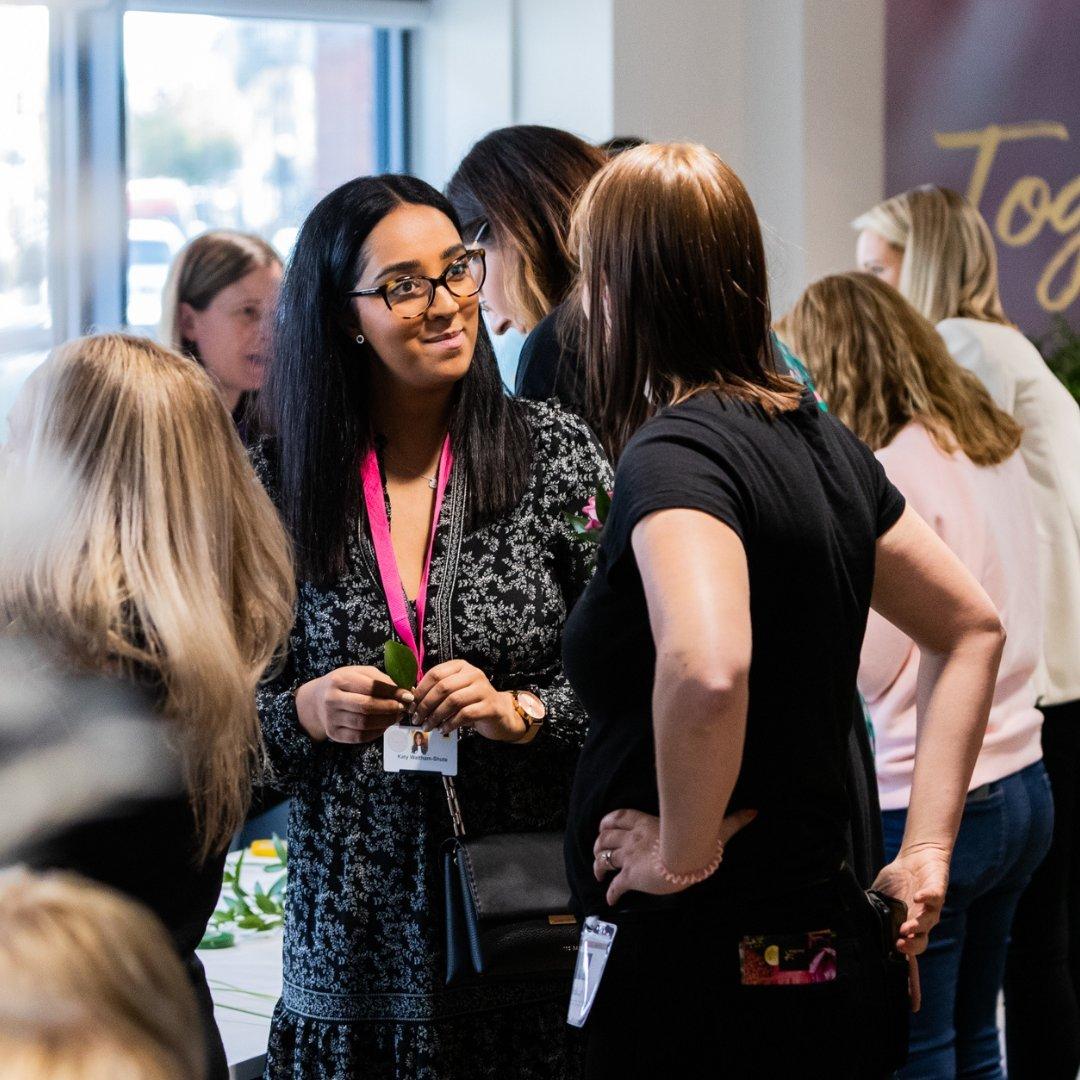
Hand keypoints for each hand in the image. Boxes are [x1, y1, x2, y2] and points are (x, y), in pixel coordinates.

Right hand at [295, 666, 411, 743]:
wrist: (316, 701)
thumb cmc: (344, 684)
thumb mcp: (359, 673)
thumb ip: (381, 679)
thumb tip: (406, 691)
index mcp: (339, 679)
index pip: (371, 686)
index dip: (392, 692)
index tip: (408, 695)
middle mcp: (332, 699)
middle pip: (367, 707)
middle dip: (390, 708)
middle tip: (404, 708)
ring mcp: (331, 718)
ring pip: (364, 724)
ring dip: (386, 721)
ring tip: (397, 716)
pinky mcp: (334, 734)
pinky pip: (360, 737)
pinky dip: (377, 732)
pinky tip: (385, 725)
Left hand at [412, 660, 524, 741]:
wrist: (501, 713)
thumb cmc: (472, 702)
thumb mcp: (454, 692)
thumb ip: (437, 691)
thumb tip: (411, 698)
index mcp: (461, 666)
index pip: (435, 673)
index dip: (420, 690)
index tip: (411, 705)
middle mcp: (473, 674)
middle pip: (443, 687)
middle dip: (426, 705)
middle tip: (417, 719)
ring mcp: (483, 689)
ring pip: (453, 701)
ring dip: (436, 716)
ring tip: (427, 726)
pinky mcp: (490, 706)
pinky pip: (465, 714)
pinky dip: (450, 723)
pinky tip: (443, 729)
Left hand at [593, 807, 757, 906]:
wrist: (686, 854)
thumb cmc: (699, 838)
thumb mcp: (715, 828)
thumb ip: (733, 820)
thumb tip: (754, 811)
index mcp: (646, 823)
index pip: (619, 817)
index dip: (608, 822)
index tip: (604, 826)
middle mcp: (633, 839)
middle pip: (606, 838)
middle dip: (599, 844)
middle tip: (599, 851)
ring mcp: (630, 857)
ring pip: (604, 858)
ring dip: (599, 865)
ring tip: (598, 872)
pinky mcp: (630, 876)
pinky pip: (615, 886)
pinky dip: (610, 892)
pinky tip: (610, 899)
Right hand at [871, 843, 950, 1012]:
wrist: (917, 857)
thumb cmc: (898, 880)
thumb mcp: (879, 898)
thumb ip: (869, 912)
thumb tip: (846, 923)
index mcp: (905, 929)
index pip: (908, 962)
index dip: (910, 983)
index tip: (911, 1004)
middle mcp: (920, 923)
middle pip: (919, 945)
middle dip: (911, 950)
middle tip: (899, 947)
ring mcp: (929, 908)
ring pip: (928, 924)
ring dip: (918, 928)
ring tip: (906, 928)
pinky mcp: (937, 890)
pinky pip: (934, 897)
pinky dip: (927, 899)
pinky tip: (917, 898)